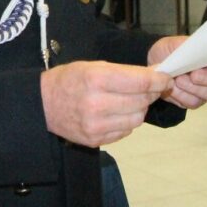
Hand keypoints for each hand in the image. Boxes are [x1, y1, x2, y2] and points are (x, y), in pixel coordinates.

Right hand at [41, 61, 172, 146]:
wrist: (42, 105)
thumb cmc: (69, 80)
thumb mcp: (92, 66)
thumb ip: (124, 72)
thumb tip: (155, 74)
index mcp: (96, 79)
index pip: (140, 83)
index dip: (158, 80)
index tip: (165, 78)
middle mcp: (96, 104)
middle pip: (141, 101)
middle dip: (151, 93)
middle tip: (152, 87)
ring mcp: (96, 125)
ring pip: (136, 119)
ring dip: (140, 108)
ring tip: (132, 100)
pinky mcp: (95, 140)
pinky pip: (125, 132)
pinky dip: (127, 121)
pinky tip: (118, 113)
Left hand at [147, 36, 206, 109]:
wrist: (153, 65)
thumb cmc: (168, 52)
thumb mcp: (174, 43)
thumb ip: (188, 45)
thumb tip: (198, 48)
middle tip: (193, 75)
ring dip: (195, 89)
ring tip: (178, 80)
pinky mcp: (195, 100)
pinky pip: (195, 102)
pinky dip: (183, 96)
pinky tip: (173, 88)